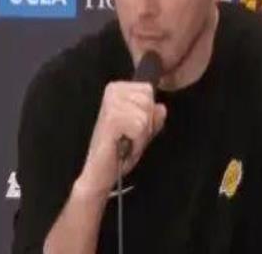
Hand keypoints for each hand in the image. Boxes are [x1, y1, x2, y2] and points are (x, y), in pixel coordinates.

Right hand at [76, 81, 166, 196]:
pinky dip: (137, 141)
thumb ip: (154, 116)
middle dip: (146, 123)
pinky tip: (124, 146)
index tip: (132, 126)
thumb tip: (161, 107)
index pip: (148, 89)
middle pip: (148, 100)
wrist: (101, 172)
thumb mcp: (143, 129)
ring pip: (145, 114)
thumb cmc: (119, 150)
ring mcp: (111, 104)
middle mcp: (112, 91)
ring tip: (126, 140)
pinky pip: (141, 127)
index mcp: (117, 88)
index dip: (147, 113)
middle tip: (129, 135)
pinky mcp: (112, 119)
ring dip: (141, 134)